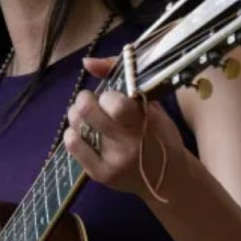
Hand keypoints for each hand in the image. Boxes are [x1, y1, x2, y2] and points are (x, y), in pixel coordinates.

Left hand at [63, 56, 186, 200]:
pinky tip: (81, 132)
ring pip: (76, 125)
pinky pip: (72, 145)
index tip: (111, 97)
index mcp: (146, 121)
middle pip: (87, 111)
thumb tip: (86, 62)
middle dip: (84, 99)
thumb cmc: (159, 133)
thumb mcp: (152, 103)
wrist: (168, 179)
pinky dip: (72, 133)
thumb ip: (121, 76)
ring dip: (77, 115)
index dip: (106, 95)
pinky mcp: (100, 174)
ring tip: (87, 117)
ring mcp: (113, 160)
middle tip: (91, 101)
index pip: (115, 103)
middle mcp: (129, 143)